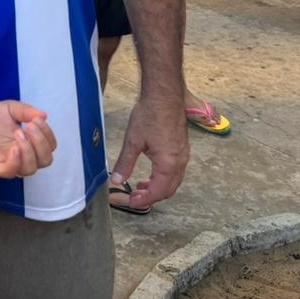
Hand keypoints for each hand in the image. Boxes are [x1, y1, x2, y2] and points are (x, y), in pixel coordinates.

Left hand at [0, 101, 55, 178]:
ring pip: (30, 169)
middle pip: (44, 161)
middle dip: (42, 143)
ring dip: (30, 150)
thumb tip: (44, 115)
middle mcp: (21, 156)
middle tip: (30, 126)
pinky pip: (10, 171)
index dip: (48, 135)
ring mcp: (8, 162)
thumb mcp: (11, 108)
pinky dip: (16, 161)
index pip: (49, 147)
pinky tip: (14, 147)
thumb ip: (26, 111)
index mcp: (28, 143)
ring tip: (19, 132)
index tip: (38, 120)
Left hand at [111, 91, 189, 210]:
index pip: (157, 192)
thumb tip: (116, 181)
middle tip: (133, 197)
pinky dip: (164, 178)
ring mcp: (184, 155)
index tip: (130, 202)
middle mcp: (180, 163)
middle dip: (151, 196)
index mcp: (168, 164)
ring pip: (173, 181)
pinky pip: (176, 171)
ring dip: (158, 187)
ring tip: (139, 186)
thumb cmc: (149, 115)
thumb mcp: (133, 141)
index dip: (144, 200)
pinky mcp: (182, 148)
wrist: (164, 96)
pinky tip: (151, 172)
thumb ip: (125, 163)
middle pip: (168, 190)